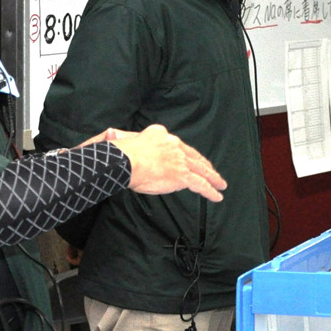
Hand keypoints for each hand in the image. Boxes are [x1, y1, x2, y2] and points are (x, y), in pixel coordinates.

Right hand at [106, 125, 226, 200]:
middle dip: (204, 165)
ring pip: (201, 170)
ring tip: (221, 185)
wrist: (125, 161)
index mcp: (160, 134)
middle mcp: (174, 144)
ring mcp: (180, 160)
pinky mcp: (182, 175)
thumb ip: (120, 136)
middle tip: (213, 172)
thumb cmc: (119, 153)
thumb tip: (110, 134)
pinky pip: (201, 184)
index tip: (188, 159)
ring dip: (213, 178)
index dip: (184, 154)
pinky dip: (210, 191)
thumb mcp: (121, 138)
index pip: (176, 145)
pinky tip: (217, 196)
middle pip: (193, 156)